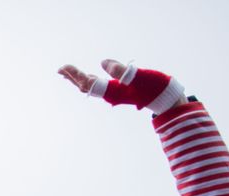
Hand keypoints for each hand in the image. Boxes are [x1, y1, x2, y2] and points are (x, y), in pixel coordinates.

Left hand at [58, 59, 184, 114]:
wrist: (169, 100)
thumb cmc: (156, 88)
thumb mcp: (140, 76)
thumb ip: (121, 70)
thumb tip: (102, 63)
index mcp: (112, 92)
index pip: (88, 83)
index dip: (75, 75)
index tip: (63, 68)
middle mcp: (111, 94)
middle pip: (86, 86)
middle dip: (73, 77)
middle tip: (59, 69)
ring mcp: (116, 93)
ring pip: (92, 86)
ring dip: (79, 79)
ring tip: (67, 73)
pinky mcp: (122, 90)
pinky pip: (100, 85)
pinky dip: (91, 79)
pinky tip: (89, 77)